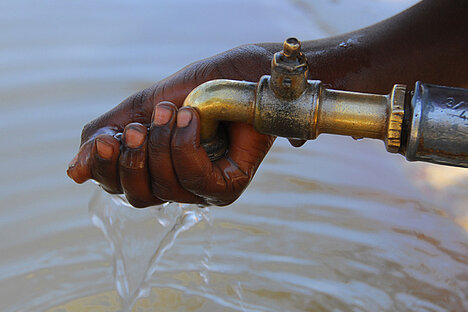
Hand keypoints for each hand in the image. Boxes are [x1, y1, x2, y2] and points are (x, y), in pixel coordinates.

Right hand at [67, 45, 274, 206]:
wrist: (236, 74)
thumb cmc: (193, 91)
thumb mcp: (140, 110)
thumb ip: (106, 138)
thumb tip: (73, 175)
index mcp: (152, 169)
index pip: (116, 186)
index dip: (105, 167)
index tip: (108, 137)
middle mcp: (175, 186)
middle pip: (137, 197)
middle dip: (133, 160)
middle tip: (139, 127)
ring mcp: (201, 191)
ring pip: (166, 188)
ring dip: (163, 145)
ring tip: (173, 112)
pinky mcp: (226, 188)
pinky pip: (196, 182)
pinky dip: (187, 147)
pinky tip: (192, 120)